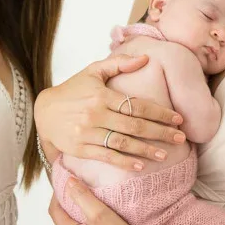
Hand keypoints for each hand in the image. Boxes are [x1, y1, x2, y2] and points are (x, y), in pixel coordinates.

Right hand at [34, 54, 184, 171]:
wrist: (44, 111)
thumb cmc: (73, 89)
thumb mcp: (93, 71)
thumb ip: (119, 63)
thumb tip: (146, 58)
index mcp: (102, 95)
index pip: (137, 105)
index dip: (160, 113)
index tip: (178, 119)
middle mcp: (95, 114)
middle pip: (135, 125)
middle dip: (161, 132)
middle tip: (180, 138)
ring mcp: (87, 133)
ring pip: (123, 143)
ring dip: (146, 150)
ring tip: (165, 154)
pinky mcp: (80, 149)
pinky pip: (106, 156)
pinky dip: (124, 162)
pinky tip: (140, 166)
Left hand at [49, 176, 134, 224]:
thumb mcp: (103, 215)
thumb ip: (84, 197)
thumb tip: (69, 182)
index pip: (54, 209)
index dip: (58, 194)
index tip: (66, 184)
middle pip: (60, 221)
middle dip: (66, 207)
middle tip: (77, 195)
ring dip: (74, 220)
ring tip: (86, 211)